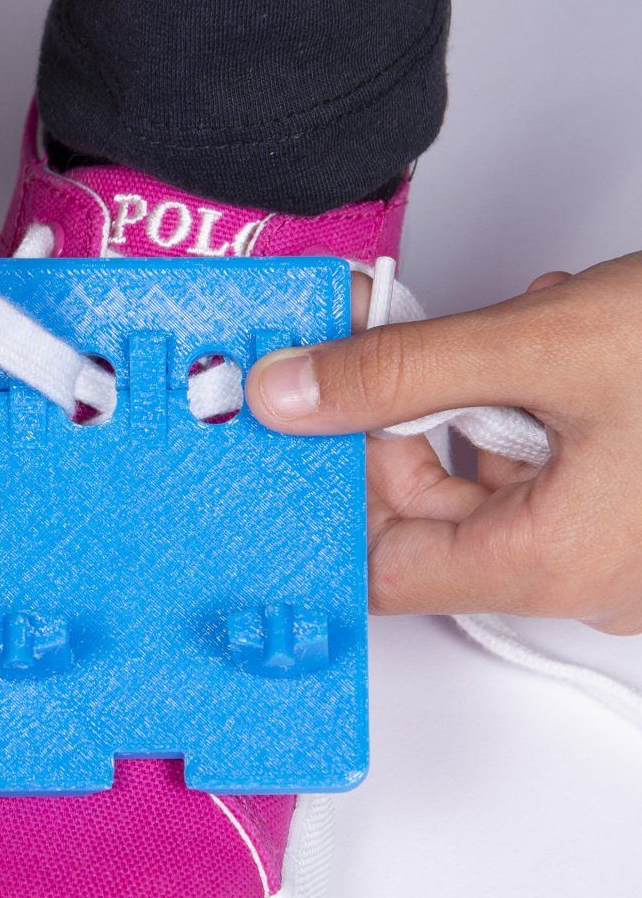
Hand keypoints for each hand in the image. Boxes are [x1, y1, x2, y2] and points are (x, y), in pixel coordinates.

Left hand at [245, 257, 641, 633]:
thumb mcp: (539, 344)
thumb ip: (398, 371)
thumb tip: (288, 392)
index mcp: (553, 566)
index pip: (383, 567)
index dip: (331, 491)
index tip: (293, 425)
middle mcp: (584, 575)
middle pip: (427, 513)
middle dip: (397, 416)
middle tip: (372, 332)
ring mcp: (613, 544)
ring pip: (482, 479)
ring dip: (467, 394)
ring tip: (510, 322)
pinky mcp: (631, 505)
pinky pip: (540, 466)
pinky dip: (523, 400)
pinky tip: (546, 339)